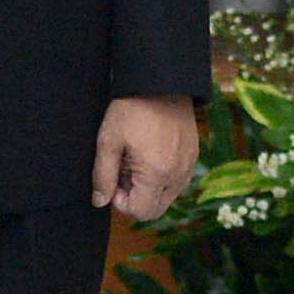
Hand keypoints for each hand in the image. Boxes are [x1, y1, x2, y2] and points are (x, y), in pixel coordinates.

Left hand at [95, 95, 201, 221]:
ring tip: (136, 160)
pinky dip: (162, 177)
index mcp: (156, 174)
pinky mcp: (193, 156)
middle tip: (123, 172)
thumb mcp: (109, 140)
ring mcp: (188, 166)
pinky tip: (150, 154)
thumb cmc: (132, 108)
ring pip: (167, 197)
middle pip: (155, 210)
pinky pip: (177, 181)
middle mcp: (177, 175)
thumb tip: (100, 202)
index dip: (121, 203)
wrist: (161, 81)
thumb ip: (103, 175)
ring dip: (149, 189)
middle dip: (136, 199)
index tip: (114, 180)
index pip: (140, 212)